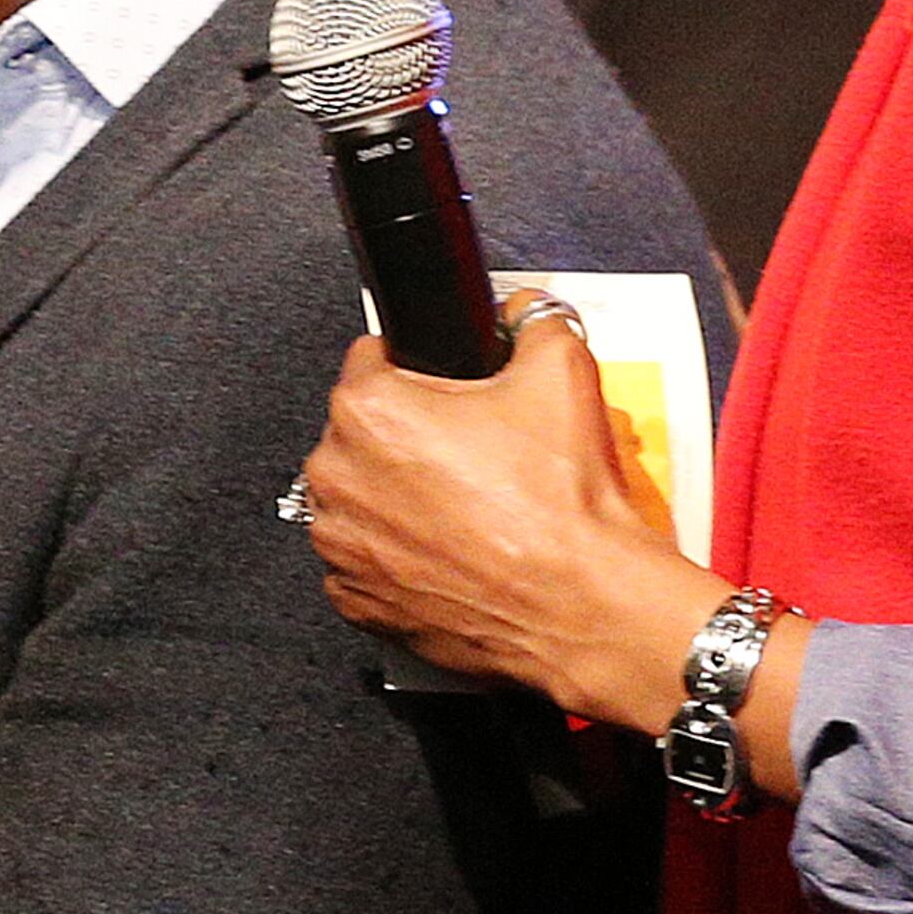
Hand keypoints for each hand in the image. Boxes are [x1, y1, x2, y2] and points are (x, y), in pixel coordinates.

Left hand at [301, 302, 726, 736]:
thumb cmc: (560, 501)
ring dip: (395, 496)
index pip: (370, 360)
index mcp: (368, 411)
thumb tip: (519, 311)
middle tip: (469, 452)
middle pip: (359, 432)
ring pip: (358, 497)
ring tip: (464, 506)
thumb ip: (531, 323)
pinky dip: (397, 553)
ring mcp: (338, 544)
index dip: (412, 366)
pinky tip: (449, 550)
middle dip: (406, 435)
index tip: (440, 385)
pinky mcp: (353, 598)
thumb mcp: (561, 373)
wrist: (578, 603)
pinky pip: (364, 559)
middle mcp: (335, 476)